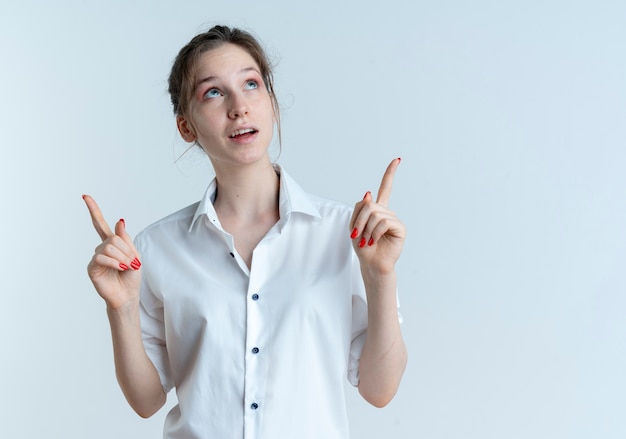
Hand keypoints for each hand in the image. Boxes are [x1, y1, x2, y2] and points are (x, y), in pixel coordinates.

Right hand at [83, 195, 141, 308]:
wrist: (128, 295)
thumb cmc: (131, 277)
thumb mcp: (134, 255)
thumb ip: (126, 239)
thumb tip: (119, 221)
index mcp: (112, 243)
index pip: (100, 224)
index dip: (93, 210)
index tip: (85, 196)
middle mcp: (102, 248)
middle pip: (113, 238)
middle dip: (126, 250)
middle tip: (132, 262)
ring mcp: (96, 257)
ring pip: (109, 247)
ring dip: (122, 257)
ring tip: (126, 267)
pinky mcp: (92, 267)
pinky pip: (102, 257)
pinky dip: (114, 262)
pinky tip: (120, 268)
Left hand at [349, 158, 405, 274]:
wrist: (371, 263)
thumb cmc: (362, 246)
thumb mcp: (354, 225)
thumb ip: (360, 208)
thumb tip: (370, 194)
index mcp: (378, 209)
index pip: (386, 188)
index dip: (391, 173)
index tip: (397, 160)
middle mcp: (388, 212)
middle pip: (369, 205)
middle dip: (359, 220)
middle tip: (356, 235)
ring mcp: (394, 219)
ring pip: (375, 214)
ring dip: (365, 229)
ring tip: (366, 241)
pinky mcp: (400, 228)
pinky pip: (383, 222)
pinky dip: (374, 233)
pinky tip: (373, 241)